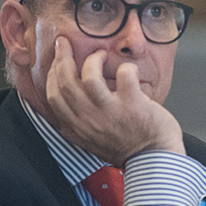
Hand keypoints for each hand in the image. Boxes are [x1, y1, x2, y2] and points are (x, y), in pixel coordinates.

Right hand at [46, 37, 184, 165]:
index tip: (57, 60)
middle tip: (65, 44)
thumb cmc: (126, 147)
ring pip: (89, 77)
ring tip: (100, 55)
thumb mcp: (91, 139)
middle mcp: (89, 120)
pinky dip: (126, 68)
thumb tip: (70, 96)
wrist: (153, 162)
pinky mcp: (132, 105)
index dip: (52, 74)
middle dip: (62, 58)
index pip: (53, 96)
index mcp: (76, 128)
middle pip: (65, 82)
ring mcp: (110, 112)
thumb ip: (79, 120)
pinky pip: (123, 75)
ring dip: (93, 60)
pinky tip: (129, 71)